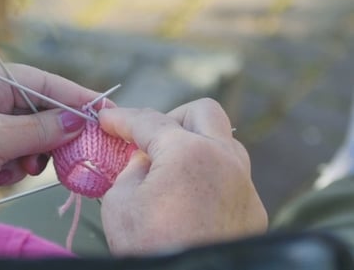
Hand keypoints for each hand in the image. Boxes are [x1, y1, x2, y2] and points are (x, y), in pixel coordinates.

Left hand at [0, 64, 103, 211]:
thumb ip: (40, 129)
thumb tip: (77, 122)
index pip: (44, 83)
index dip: (76, 96)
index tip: (104, 108)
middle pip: (43, 112)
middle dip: (56, 134)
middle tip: (77, 148)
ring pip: (35, 137)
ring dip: (35, 155)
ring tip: (23, 167)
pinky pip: (21, 155)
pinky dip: (19, 167)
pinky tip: (2, 175)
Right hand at [99, 98, 266, 254]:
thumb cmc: (153, 248)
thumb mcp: (120, 203)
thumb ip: (130, 169)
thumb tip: (144, 161)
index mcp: (189, 153)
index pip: (150, 121)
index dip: (122, 118)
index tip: (107, 119)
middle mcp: (225, 160)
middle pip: (203, 112)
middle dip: (171, 117)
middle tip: (149, 137)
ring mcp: (244, 185)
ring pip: (223, 142)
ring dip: (195, 143)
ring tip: (169, 166)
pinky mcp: (252, 210)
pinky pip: (230, 175)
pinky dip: (208, 174)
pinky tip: (189, 196)